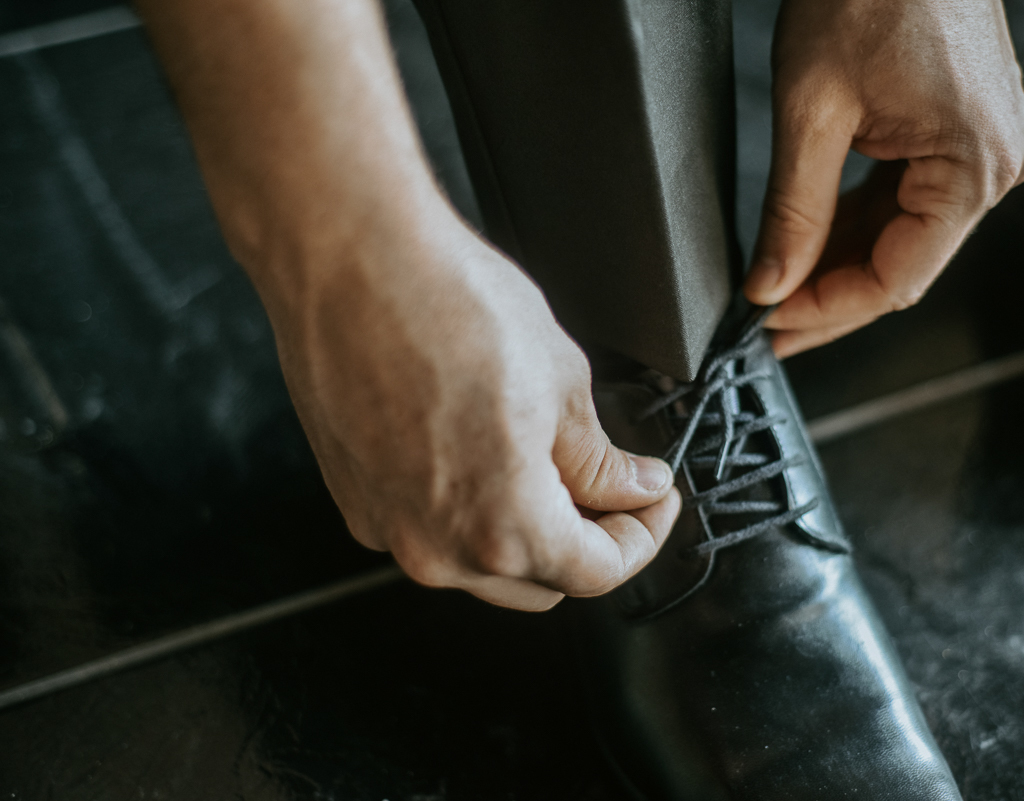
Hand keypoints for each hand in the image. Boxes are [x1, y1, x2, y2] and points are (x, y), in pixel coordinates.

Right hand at [275, 222, 680, 610]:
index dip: (642, 536)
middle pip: (541, 582)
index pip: (598, 571)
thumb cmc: (445, 305)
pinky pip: (430, 530)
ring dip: (527, 530)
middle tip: (614, 486)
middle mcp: (438, 548)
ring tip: (549, 463)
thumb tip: (629, 485)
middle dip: (588, 541)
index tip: (653, 503)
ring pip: (482, 563)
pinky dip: (469, 512)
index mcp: (503, 529)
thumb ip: (601, 459)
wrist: (349, 259)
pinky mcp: (355, 499)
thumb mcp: (562, 384)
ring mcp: (387, 527)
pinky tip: (486, 454)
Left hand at [743, 0, 1023, 355]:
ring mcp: (983, 148)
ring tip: (777, 289)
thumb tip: (772, 284)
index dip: (826, 311)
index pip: (896, 280)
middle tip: (767, 324)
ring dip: (838, 263)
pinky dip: (856, 223)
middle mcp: (995, 165)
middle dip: (827, 294)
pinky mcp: (961, 131)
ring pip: (901, 237)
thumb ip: (792, 211)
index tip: (771, 328)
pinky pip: (905, 198)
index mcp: (974, 166)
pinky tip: (810, 242)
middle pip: (901, 265)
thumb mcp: (812, 111)